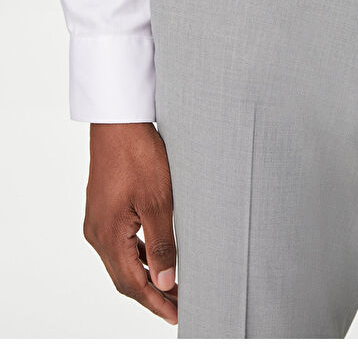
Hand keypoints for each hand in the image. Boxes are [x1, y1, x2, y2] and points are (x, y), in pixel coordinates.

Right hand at [83, 122, 176, 323]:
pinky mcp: (103, 210)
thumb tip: (166, 283)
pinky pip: (119, 244)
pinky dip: (138, 256)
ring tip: (172, 285)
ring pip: (122, 261)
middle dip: (153, 294)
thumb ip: (163, 244)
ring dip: (146, 276)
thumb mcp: (159, 201)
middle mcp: (97, 233)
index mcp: (108, 235)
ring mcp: (98, 221)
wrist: (120, 122)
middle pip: (125, 277)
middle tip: (180, 304)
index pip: (133, 284)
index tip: (178, 314)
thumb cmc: (138, 155)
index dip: (156, 303)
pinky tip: (155, 255)